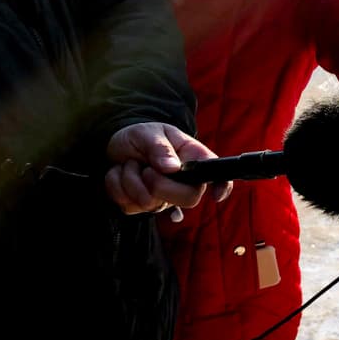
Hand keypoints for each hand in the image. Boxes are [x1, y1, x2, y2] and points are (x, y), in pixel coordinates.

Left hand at [104, 122, 231, 215]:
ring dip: (130, 179)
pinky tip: (121, 174)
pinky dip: (116, 186)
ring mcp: (164, 198)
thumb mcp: (149, 133)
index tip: (216, 195)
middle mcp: (184, 183)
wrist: (117, 144)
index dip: (222, 187)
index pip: (219, 176)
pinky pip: (128, 206)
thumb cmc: (142, 136)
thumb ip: (160, 148)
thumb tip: (172, 168)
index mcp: (194, 160)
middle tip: (146, 168)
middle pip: (188, 199)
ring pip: (150, 204)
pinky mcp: (141, 207)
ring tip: (131, 164)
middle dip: (159, 184)